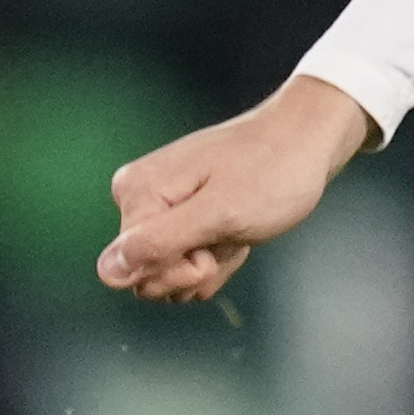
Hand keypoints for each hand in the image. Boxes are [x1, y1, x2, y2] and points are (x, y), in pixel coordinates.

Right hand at [102, 76, 377, 303]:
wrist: (308, 139)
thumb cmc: (272, 171)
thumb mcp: (219, 214)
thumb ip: (159, 244)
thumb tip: (105, 271)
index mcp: (136, 192)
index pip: (135, 271)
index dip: (184, 270)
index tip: (215, 243)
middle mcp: (137, 196)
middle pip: (148, 275)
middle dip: (195, 270)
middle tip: (229, 234)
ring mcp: (159, 204)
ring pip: (170, 273)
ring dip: (210, 264)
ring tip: (236, 229)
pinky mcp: (180, 212)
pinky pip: (186, 260)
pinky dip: (218, 256)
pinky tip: (237, 232)